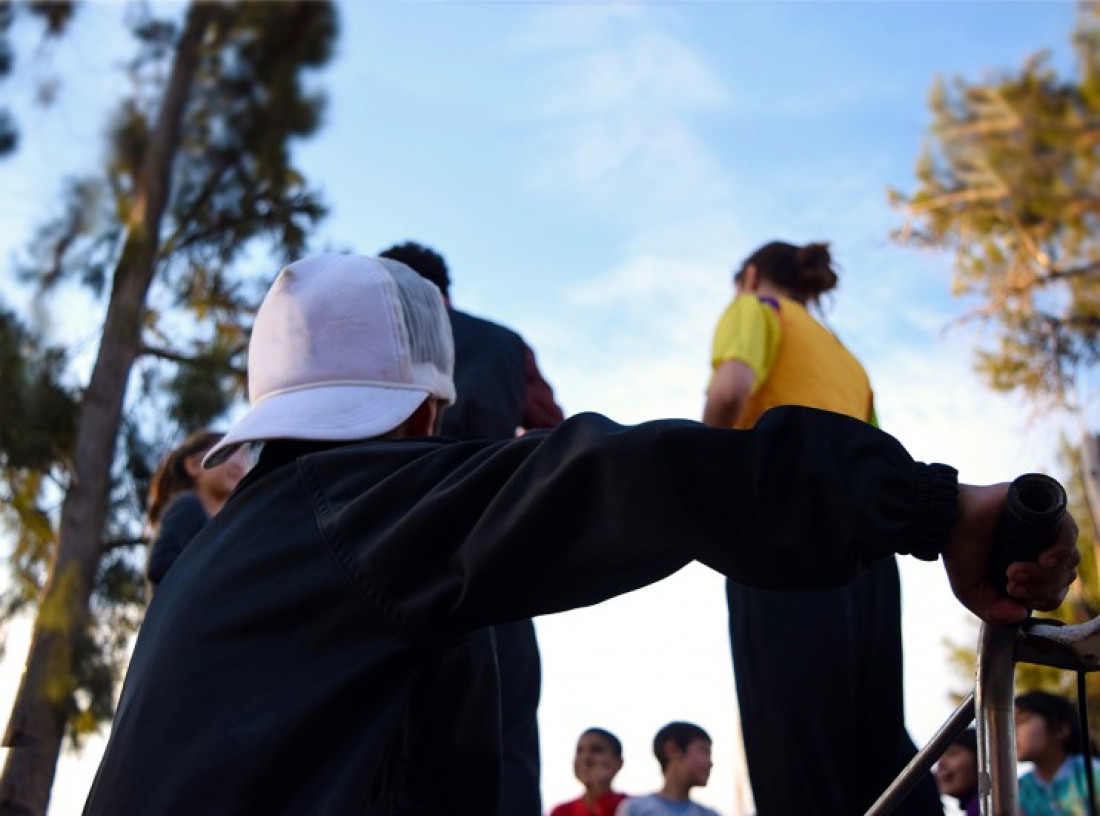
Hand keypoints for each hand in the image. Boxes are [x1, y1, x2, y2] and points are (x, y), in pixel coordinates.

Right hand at [942, 483, 1079, 625]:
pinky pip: (1069, 533)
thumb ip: (995, 613)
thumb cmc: (958, 552)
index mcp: (1029, 567)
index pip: (1057, 589)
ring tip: (1013, 570)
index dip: (1043, 599)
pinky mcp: (1043, 510)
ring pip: (1068, 559)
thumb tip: (1022, 614)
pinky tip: (1043, 560)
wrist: (946, 520)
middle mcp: (1040, 548)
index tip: (1014, 594)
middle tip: (1011, 581)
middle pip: (1064, 576)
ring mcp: (1045, 529)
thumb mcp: (972, 593)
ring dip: (1044, 573)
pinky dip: (1060, 551)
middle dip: (1040, 587)